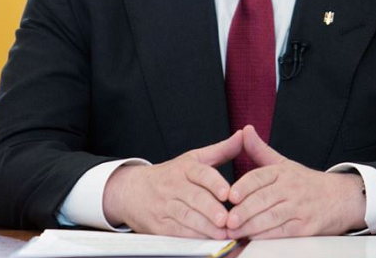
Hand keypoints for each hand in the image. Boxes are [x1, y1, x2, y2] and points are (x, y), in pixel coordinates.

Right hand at [102, 130, 242, 237]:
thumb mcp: (194, 158)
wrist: (132, 191)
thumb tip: (243, 135)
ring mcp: (165, 205)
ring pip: (186, 216)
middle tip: (226, 219)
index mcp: (185, 168)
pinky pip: (177, 231)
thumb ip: (221, 150)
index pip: (201, 173)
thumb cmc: (171, 175)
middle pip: (194, 197)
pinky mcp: (159, 225)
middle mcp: (174, 185)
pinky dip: (193, 237)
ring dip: (205, 226)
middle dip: (211, 209)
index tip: (227, 193)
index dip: (214, 183)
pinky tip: (207, 239)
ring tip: (222, 232)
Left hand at [226, 125, 366, 238]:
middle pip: (264, 199)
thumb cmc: (306, 182)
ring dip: (251, 227)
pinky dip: (267, 237)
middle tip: (228, 220)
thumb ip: (260, 150)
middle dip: (244, 211)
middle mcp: (290, 188)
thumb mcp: (283, 163)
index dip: (244, 186)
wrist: (341, 198)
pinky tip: (253, 239)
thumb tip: (245, 130)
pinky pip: (283, 232)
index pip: (259, 177)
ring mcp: (299, 208)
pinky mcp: (306, 227)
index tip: (230, 195)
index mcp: (282, 172)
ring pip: (272, 217)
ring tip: (234, 232)